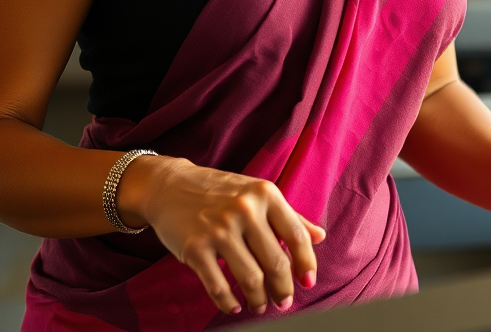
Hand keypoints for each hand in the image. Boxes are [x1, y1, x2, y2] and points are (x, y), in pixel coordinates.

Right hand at [120, 156, 324, 315]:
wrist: (170, 184)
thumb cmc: (220, 190)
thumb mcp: (257, 194)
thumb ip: (289, 215)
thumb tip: (320, 237)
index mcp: (264, 194)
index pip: (295, 236)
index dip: (306, 264)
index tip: (307, 283)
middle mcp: (244, 209)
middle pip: (275, 263)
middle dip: (283, 289)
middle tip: (283, 302)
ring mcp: (219, 229)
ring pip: (250, 279)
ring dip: (258, 300)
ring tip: (259, 305)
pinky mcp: (196, 248)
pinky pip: (218, 286)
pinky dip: (228, 303)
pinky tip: (234, 307)